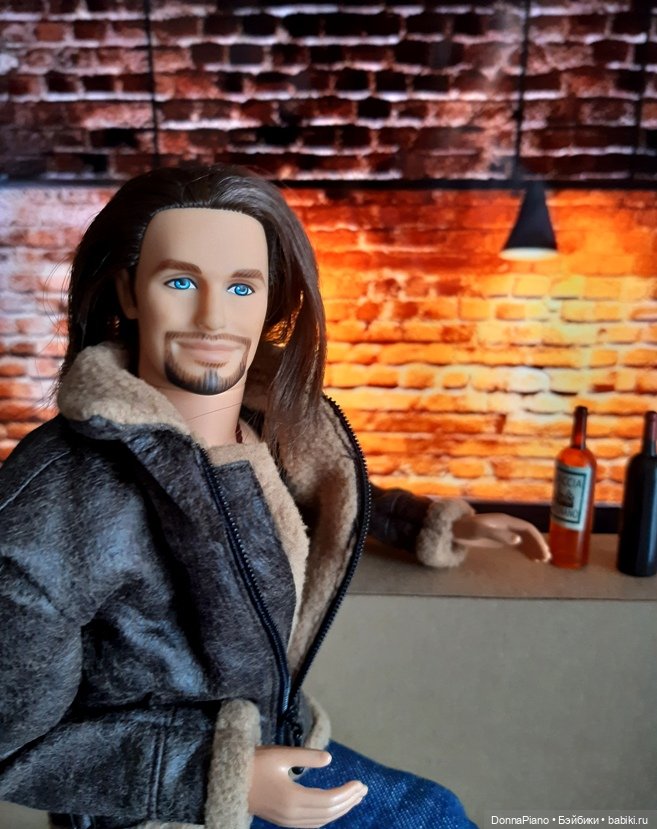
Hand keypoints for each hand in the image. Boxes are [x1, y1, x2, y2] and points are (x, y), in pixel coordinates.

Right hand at [248, 745, 367, 827]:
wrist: (228, 781)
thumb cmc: (255, 763)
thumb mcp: (281, 754)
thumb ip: (306, 757)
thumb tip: (329, 759)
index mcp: (293, 799)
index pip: (329, 801)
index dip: (347, 793)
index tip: (360, 783)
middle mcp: (292, 815)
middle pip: (328, 813)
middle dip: (348, 801)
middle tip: (363, 789)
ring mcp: (287, 821)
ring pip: (321, 821)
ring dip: (339, 810)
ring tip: (354, 798)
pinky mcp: (283, 821)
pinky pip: (311, 824)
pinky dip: (326, 816)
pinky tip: (333, 807)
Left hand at [452, 513, 550, 561]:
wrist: (454, 530)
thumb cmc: (467, 529)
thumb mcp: (481, 531)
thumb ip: (499, 535)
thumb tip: (518, 540)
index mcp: (506, 521)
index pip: (527, 528)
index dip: (537, 539)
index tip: (544, 551)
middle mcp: (507, 525)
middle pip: (528, 534)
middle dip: (538, 545)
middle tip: (546, 558)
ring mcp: (504, 532)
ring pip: (525, 540)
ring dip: (534, 549)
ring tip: (542, 561)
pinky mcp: (499, 540)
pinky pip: (517, 545)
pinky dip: (526, 551)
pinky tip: (532, 559)